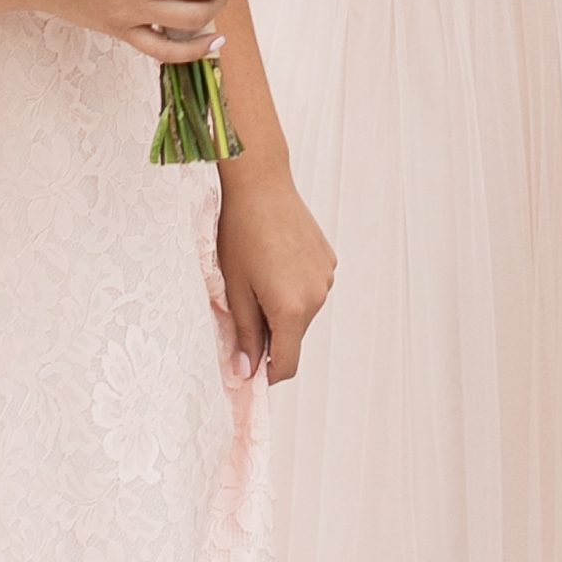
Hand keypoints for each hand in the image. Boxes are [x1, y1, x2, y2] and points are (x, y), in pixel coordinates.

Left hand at [216, 154, 334, 381]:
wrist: (260, 185)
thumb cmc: (239, 235)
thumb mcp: (233, 290)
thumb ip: (244, 335)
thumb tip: (245, 373)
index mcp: (292, 309)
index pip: (286, 365)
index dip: (265, 376)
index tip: (246, 372)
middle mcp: (317, 296)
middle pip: (294, 338)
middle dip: (270, 337)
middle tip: (241, 311)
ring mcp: (325, 276)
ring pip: (302, 313)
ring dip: (282, 311)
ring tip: (257, 279)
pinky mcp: (328, 259)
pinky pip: (310, 289)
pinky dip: (293, 288)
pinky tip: (274, 263)